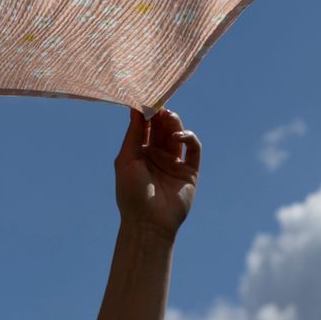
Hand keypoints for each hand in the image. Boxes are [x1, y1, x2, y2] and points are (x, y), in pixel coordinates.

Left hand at [113, 108, 201, 242]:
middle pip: (162, 127)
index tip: (146, 97)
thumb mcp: (127, 159)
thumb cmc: (131, 192)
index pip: (145, 126)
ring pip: (177, 134)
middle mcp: (158, 155)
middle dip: (161, 114)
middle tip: (159, 103)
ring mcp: (174, 162)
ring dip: (174, 122)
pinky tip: (178, 136)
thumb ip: (133, 133)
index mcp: (140, 152)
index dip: (146, 112)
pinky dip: (188, 137)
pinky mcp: (190, 171)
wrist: (148, 222)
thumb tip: (135, 107)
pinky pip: (193, 149)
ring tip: (168, 115)